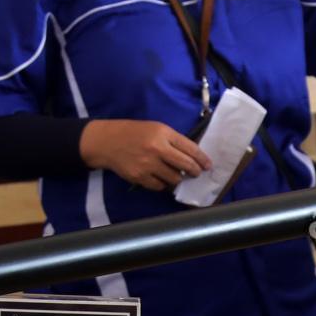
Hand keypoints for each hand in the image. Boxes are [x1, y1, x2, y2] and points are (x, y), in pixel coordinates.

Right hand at [80, 119, 211, 189]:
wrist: (107, 142)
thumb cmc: (134, 133)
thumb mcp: (155, 128)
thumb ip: (173, 140)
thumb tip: (192, 156)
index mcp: (163, 133)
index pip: (190, 148)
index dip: (202, 159)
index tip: (208, 165)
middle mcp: (157, 149)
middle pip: (186, 166)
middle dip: (194, 171)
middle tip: (196, 173)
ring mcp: (148, 164)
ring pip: (174, 179)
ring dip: (178, 179)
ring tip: (177, 176)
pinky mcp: (139, 177)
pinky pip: (159, 186)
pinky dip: (163, 184)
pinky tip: (162, 179)